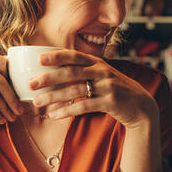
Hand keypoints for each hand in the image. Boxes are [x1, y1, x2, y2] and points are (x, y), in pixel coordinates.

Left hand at [29, 50, 157, 128]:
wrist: (140, 106)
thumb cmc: (115, 91)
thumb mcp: (102, 76)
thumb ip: (84, 73)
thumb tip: (55, 76)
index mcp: (98, 63)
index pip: (74, 56)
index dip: (57, 56)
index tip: (39, 59)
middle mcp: (102, 71)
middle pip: (71, 72)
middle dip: (49, 78)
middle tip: (31, 84)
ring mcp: (107, 86)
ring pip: (75, 90)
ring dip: (54, 97)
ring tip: (37, 102)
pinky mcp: (110, 102)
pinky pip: (84, 106)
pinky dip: (67, 111)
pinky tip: (54, 115)